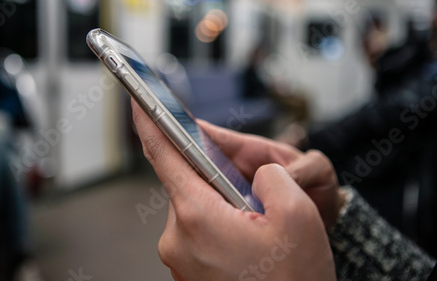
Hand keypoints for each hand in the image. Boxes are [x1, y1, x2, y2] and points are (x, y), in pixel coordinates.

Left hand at [132, 101, 335, 280]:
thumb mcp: (299, 217)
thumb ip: (274, 176)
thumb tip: (257, 174)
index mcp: (197, 216)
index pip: (164, 153)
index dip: (150, 120)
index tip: (138, 99)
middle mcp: (177, 238)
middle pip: (190, 183)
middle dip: (219, 178)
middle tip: (255, 195)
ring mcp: (180, 259)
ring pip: (199, 209)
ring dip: (225, 207)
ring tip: (259, 229)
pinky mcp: (188, 272)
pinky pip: (201, 233)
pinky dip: (222, 227)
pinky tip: (250, 244)